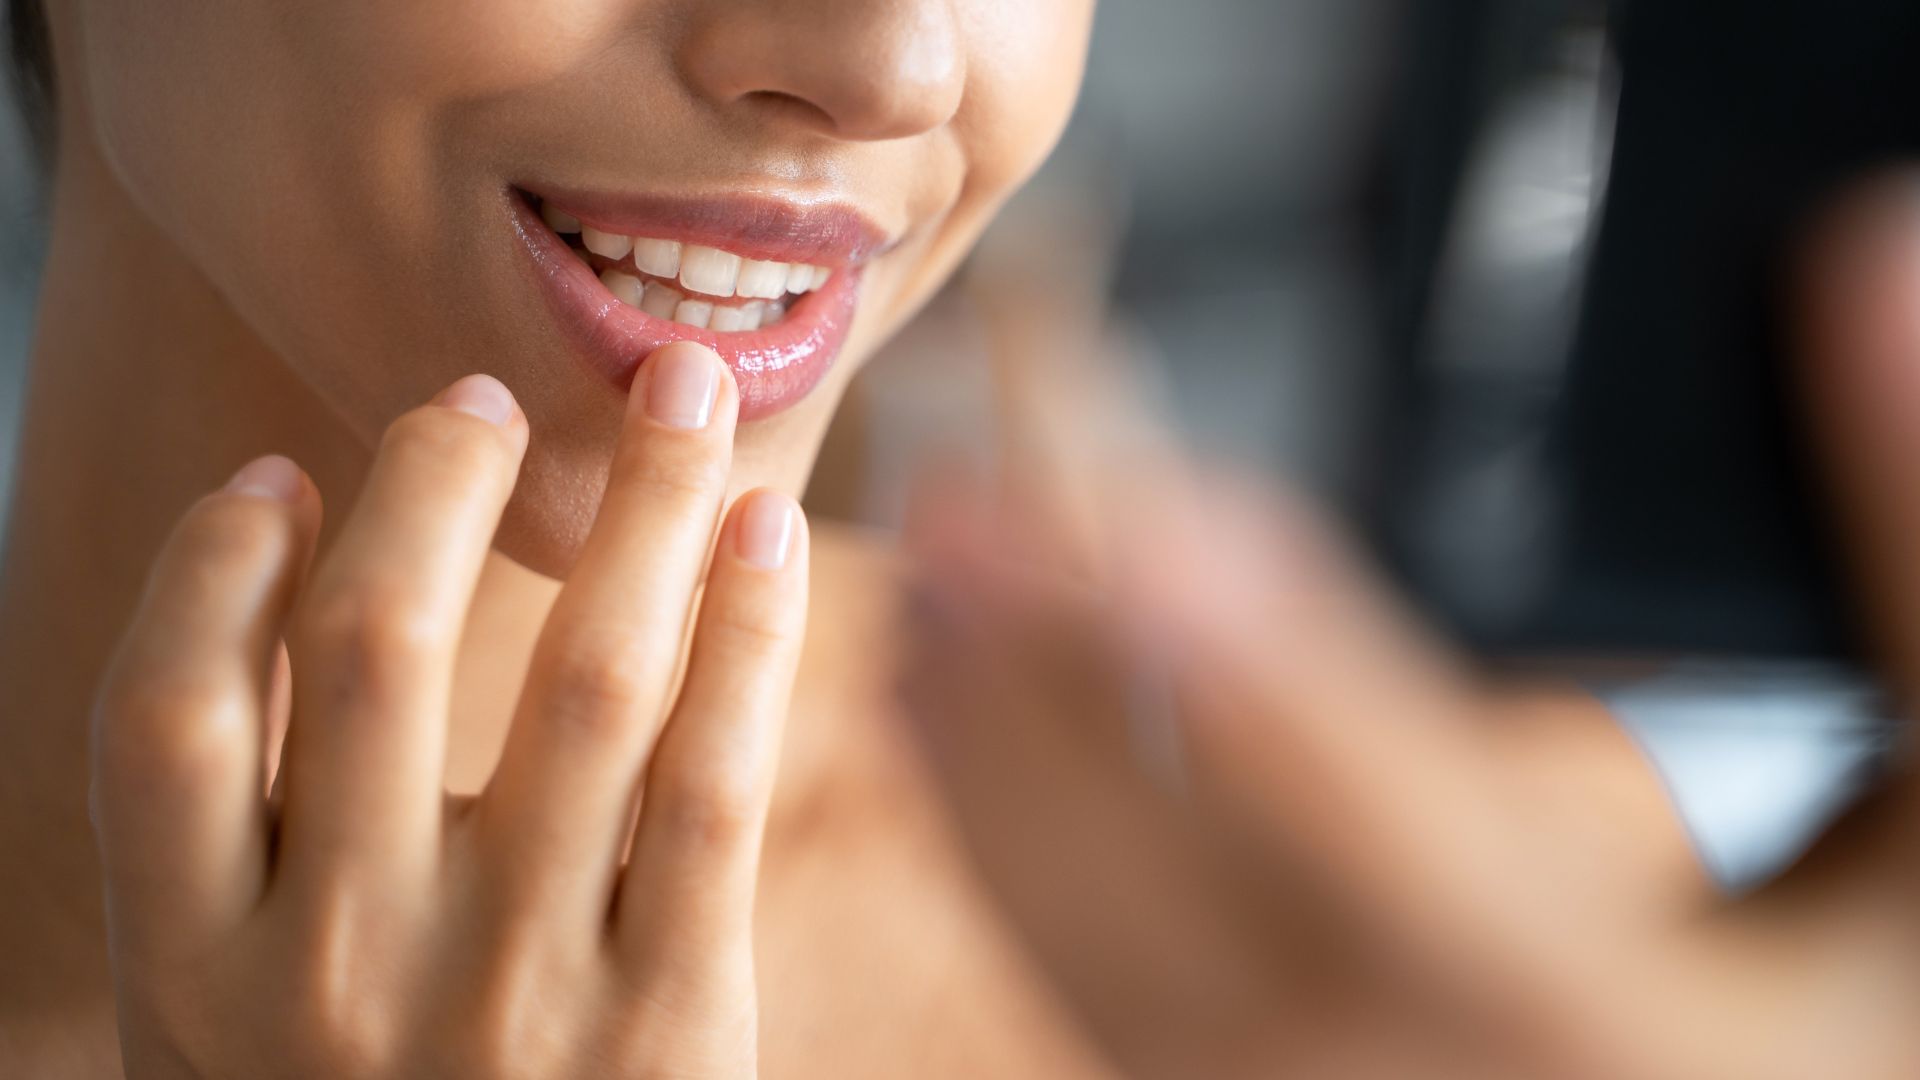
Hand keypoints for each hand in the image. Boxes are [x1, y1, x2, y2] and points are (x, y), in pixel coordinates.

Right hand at [90, 342, 807, 1078]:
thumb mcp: (249, 1047)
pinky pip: (715, 779)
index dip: (210, 567)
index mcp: (196, 976)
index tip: (278, 475)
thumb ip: (257, 868)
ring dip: (640, 505)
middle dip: (436, 480)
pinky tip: (763, 532)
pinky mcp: (671, 1021)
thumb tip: (306, 595)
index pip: (165, 714)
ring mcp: (513, 994)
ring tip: (679, 391)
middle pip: (378, 647)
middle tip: (488, 391)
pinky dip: (747, 630)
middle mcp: (339, 970)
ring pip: (585, 677)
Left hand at [901, 182, 1919, 1078]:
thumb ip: (1885, 546)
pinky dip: (990, 836)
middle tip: (958, 489)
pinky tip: (948, 723)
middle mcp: (1390, 1067)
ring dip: (983, 732)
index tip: (1144, 515)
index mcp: (1565, 994)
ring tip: (928, 572)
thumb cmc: (1834, 1036)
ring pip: (1080, 918)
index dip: (1249, 644)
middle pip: (1167, 844)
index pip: (1370, 792)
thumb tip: (1861, 284)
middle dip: (1048, 656)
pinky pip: (1069, 977)